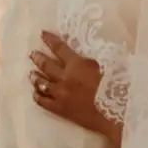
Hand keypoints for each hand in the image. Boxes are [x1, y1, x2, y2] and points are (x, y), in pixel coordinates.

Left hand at [31, 29, 118, 147]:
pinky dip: (38, 96)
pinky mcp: (60, 109)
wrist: (114, 113)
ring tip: (31, 74)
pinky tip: (35, 93)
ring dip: (36, 77)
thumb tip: (88, 54)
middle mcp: (65, 77)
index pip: (60, 48)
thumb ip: (93, 60)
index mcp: (77, 64)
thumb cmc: (116, 87)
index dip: (50, 40)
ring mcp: (60, 94)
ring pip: (42, 83)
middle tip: (31, 54)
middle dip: (38, 58)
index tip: (42, 34)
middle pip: (47, 65)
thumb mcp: (106, 66)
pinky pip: (43, 102)